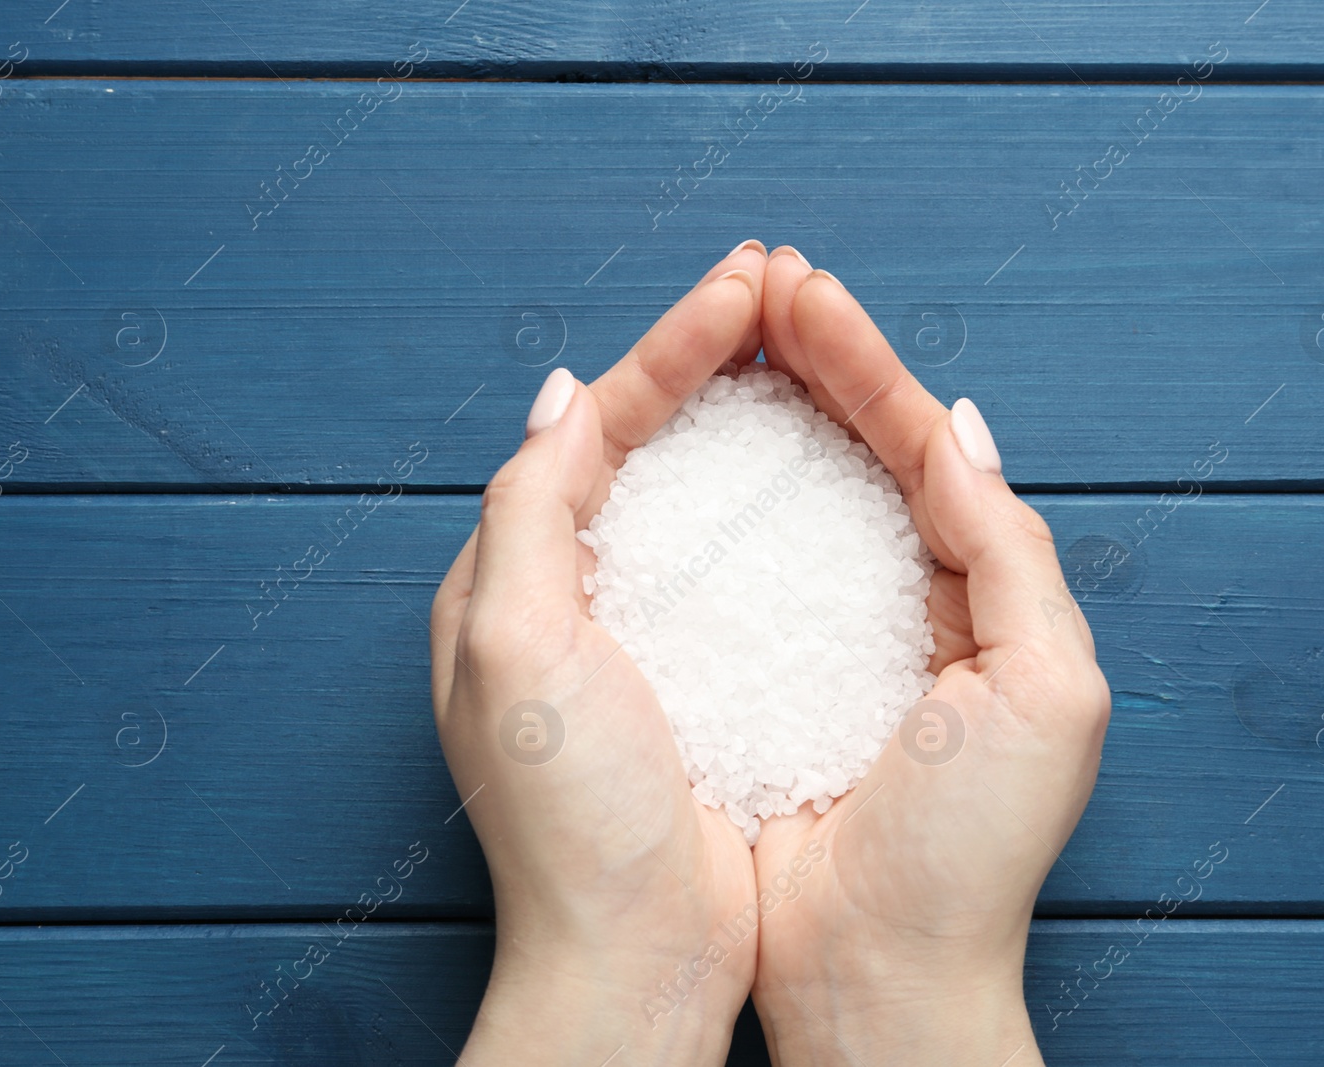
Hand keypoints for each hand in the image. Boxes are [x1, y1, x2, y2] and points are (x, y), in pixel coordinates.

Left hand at [429, 241, 770, 1065]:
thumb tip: (564, 396)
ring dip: (740, 418)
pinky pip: (728, 561)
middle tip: (780, 291)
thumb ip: (526, 513)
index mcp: (509, 579)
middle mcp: (562, 597)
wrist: (635, 957)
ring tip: (802, 354)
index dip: (670, 349)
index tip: (747, 287)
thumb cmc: (571, 820)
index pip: (592, 428)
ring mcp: (630, 638)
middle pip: (640, 445)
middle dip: (706, 361)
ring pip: (686, 493)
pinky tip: (814, 474)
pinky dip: (766, 502)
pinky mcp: (694, 678)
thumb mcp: (516, 650)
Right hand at [748, 250, 1111, 1064]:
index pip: (923, 447)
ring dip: (768, 409)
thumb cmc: (973, 851)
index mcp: (988, 595)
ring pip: (803, 493)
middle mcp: (914, 601)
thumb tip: (961, 427)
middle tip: (756, 280)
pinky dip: (725, 499)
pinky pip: (749, 565)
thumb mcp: (1046, 687)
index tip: (800, 292)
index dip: (865, 364)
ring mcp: (836, 635)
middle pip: (861, 450)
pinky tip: (691, 454)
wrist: (882, 973)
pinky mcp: (770, 676)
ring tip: (725, 333)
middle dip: (815, 360)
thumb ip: (1012, 549)